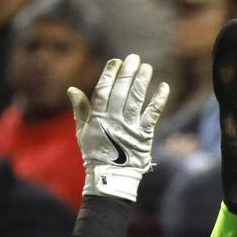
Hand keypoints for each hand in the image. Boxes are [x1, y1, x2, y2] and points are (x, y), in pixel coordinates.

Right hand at [68, 53, 169, 203]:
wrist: (110, 177)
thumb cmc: (95, 153)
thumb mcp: (82, 132)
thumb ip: (80, 110)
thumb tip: (72, 89)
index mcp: (97, 118)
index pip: (103, 91)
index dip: (109, 75)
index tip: (115, 61)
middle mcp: (113, 120)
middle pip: (121, 92)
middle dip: (127, 73)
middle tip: (134, 58)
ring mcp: (129, 128)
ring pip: (136, 100)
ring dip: (142, 82)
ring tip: (146, 67)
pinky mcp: (144, 135)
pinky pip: (152, 115)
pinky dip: (158, 100)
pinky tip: (164, 87)